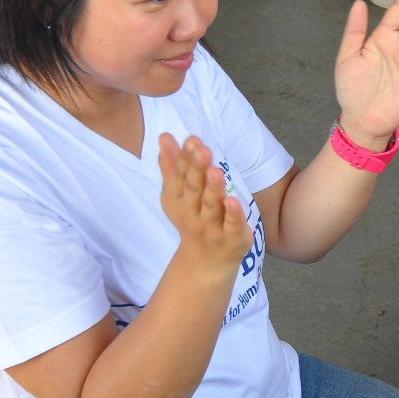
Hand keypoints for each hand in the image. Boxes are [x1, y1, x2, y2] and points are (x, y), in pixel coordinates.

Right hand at [157, 134, 252, 272]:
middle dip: (197, 169)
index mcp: (176, 200)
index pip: (180, 176)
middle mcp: (191, 213)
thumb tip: (165, 136)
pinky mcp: (232, 237)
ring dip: (213, 189)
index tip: (193, 139)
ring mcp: (211, 227)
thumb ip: (173, 165)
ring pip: (211, 206)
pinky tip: (233, 200)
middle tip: (202, 149)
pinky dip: (232, 214)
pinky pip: (232, 225)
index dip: (185, 158)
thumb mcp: (178, 194)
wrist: (206, 261)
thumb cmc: (193, 218)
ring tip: (215, 170)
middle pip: (194, 189)